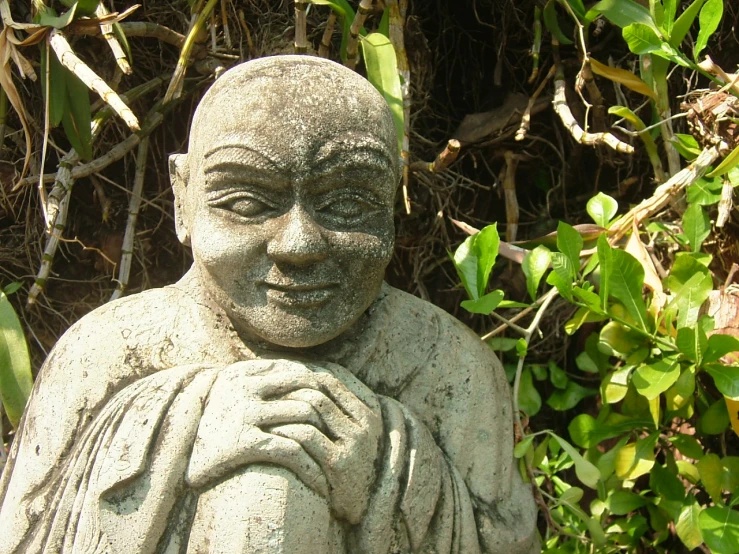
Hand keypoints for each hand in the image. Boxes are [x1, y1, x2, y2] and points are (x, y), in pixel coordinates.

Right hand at [186, 359, 332, 496]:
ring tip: (339, 452)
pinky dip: (310, 465)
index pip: (295, 370)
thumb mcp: (233, 391)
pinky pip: (290, 450)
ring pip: (304, 415)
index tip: (338, 404)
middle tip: (347, 426)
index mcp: (243, 372)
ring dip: (326, 436)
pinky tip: (321, 479)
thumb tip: (304, 370)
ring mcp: (245, 413)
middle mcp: (244, 387)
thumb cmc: (217, 424)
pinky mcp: (245, 443)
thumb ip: (261, 377)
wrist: (183, 459)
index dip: (321, 386)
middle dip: (330, 407)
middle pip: (305, 387)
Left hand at [266, 362, 382, 524]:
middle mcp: (365, 426)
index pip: (332, 382)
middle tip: (264, 394)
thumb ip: (337, 416)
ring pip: (313, 409)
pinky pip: (307, 436)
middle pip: (320, 392)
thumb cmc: (349, 473)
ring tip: (264, 411)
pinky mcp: (339, 464)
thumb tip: (306, 385)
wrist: (361, 512)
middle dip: (289, 390)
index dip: (302, 377)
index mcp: (368, 415)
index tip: (277, 382)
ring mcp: (353, 444)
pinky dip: (286, 431)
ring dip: (286, 407)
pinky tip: (269, 434)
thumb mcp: (352, 440)